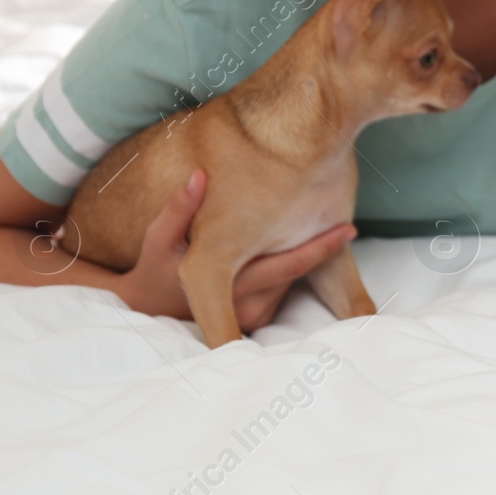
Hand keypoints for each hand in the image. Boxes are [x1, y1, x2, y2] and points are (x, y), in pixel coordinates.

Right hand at [113, 168, 357, 331]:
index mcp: (232, 284)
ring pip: (291, 281)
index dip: (322, 247)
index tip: (349, 228)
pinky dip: (284, 272)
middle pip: (297, 271)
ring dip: (299, 257)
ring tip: (309, 227)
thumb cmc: (154, 267)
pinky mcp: (256, 320)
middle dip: (319, 248)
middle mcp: (248, 305)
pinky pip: (280, 290)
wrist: (146, 309)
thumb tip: (199, 175)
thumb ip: (180, 207)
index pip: (289, 265)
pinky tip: (277, 250)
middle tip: (343, 220)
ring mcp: (253, 316)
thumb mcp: (158, 237)